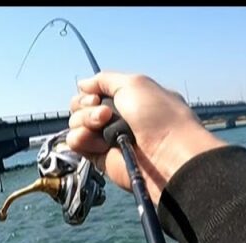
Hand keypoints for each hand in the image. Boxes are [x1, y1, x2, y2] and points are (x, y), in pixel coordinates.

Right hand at [66, 72, 227, 204]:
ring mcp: (107, 139)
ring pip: (76, 123)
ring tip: (103, 124)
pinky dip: (80, 138)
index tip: (97, 96)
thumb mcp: (134, 83)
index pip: (94, 92)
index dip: (90, 92)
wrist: (168, 155)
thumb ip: (104, 80)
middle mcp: (116, 118)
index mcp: (127, 99)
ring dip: (85, 119)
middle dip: (86, 105)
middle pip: (81, 106)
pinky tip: (95, 140)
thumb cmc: (159, 117)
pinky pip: (76, 143)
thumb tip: (82, 84)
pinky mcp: (101, 159)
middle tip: (104, 113)